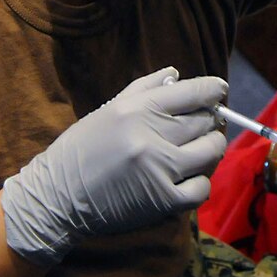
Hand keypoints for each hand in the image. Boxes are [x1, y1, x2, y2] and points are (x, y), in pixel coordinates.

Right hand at [1, 67, 227, 265]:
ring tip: (198, 148)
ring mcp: (160, 170)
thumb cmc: (84, 149)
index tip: (218, 91)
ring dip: (211, 148)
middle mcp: (150, 137)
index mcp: (137, 110)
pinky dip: (201, 181)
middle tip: (205, 123)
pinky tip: (188, 177)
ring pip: (211, 152)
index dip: (212, 90)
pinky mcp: (164, 202)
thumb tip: (176, 75)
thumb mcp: (109, 109)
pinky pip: (202, 188)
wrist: (58, 196)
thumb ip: (145, 89)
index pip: (192, 92)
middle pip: (205, 121)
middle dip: (210, 120)